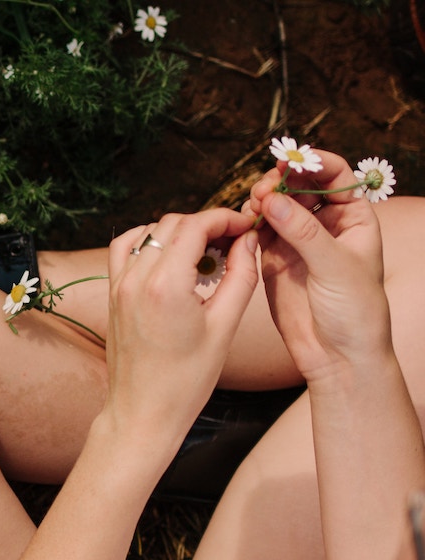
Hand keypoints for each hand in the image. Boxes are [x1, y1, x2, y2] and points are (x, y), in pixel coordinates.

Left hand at [103, 209, 258, 447]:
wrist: (143, 411)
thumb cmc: (186, 380)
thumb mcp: (224, 327)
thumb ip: (241, 276)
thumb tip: (248, 240)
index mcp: (165, 286)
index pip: (195, 226)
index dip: (225, 219)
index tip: (244, 227)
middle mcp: (136, 279)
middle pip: (172, 224)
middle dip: (205, 224)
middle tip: (231, 241)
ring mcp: (118, 285)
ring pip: (148, 232)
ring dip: (178, 232)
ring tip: (204, 253)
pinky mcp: (112, 294)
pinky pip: (124, 250)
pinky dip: (147, 242)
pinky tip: (170, 258)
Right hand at [246, 148, 389, 382]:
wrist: (337, 356)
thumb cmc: (355, 312)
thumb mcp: (336, 267)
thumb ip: (303, 232)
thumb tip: (273, 200)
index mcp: (353, 220)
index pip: (335, 177)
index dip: (314, 164)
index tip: (290, 162)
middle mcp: (325, 227)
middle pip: (300, 188)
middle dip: (281, 183)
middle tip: (263, 189)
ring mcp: (298, 243)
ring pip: (276, 208)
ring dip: (262, 201)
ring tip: (252, 206)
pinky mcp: (275, 261)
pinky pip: (259, 233)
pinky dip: (249, 225)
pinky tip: (244, 224)